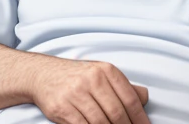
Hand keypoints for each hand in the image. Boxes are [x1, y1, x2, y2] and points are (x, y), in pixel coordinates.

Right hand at [31, 58, 150, 123]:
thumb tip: (144, 98)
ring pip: (101, 122)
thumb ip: (123, 86)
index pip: (130, 98)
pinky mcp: (62, 107)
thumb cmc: (78, 76)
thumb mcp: (101, 74)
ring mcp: (76, 93)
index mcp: (106, 70)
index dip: (140, 117)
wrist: (44, 74)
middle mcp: (92, 79)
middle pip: (117, 112)